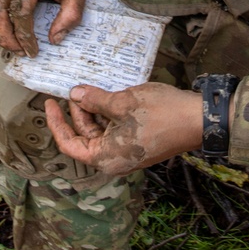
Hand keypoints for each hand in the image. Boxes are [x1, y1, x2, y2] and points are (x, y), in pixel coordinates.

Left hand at [45, 84, 203, 178]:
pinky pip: (115, 130)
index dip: (56, 123)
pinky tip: (109, 95)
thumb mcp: (122, 102)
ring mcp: (128, 153)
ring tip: (92, 89)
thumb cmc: (162, 114)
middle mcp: (114, 160)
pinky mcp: (138, 144)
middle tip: (75, 88)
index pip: (69, 144)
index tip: (49, 103)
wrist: (199, 120)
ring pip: (100, 132)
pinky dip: (109, 114)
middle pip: (84, 137)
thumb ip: (94, 100)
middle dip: (78, 113)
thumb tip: (74, 95)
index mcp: (106, 158)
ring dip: (94, 111)